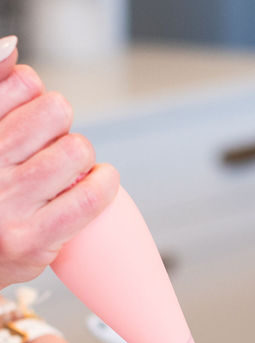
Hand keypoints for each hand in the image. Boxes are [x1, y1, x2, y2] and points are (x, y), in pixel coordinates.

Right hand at [0, 38, 118, 287]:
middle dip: (64, 126)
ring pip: (76, 151)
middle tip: (54, 148)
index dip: (39, 96)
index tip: (36, 117)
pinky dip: (104, 186)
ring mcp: (7, 203)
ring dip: (84, 157)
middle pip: (55, 112)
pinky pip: (86, 200)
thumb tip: (14, 49)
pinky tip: (102, 182)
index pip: (24, 84)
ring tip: (71, 171)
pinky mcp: (30, 239)